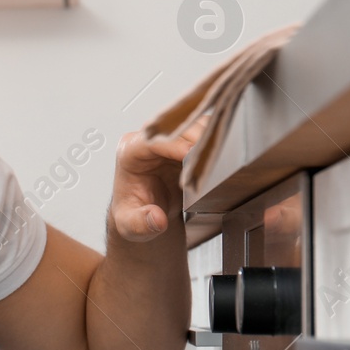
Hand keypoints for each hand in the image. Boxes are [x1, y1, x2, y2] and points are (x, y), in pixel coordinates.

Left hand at [109, 114, 207, 241]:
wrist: (148, 213)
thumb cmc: (136, 213)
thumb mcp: (131, 226)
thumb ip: (140, 224)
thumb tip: (156, 218)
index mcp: (129, 152)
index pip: (153, 139)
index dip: (174, 145)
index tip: (193, 156)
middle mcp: (147, 139)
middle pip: (176, 126)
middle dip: (196, 140)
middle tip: (212, 159)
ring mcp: (168, 137)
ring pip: (193, 124)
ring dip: (209, 138)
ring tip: (218, 159)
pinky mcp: (186, 139)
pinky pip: (206, 130)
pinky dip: (216, 139)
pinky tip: (221, 156)